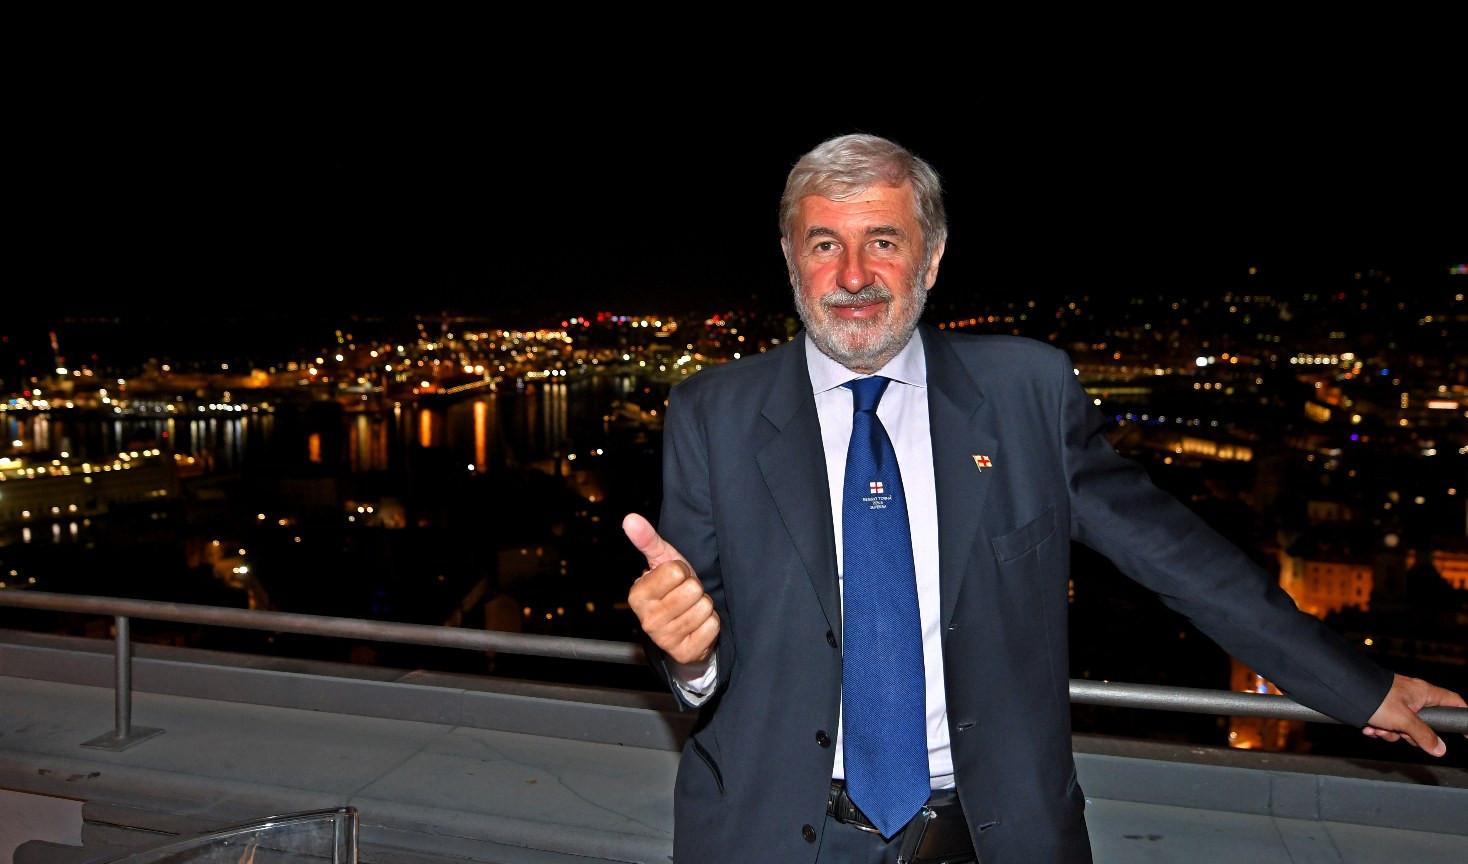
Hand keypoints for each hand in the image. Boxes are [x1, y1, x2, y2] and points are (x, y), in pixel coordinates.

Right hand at [623, 513, 719, 664]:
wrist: (683, 627)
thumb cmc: (672, 588)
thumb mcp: (661, 561)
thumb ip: (647, 539)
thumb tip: (630, 518)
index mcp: (637, 596)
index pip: (676, 571)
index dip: (682, 571)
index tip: (675, 580)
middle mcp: (647, 620)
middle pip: (693, 589)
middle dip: (695, 588)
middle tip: (685, 596)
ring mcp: (665, 639)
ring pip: (704, 607)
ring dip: (703, 605)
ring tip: (691, 609)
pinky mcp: (684, 652)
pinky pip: (712, 626)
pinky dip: (711, 623)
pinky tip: (698, 625)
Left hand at [1362, 674, 1467, 756]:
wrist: (1343, 691)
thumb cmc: (1374, 697)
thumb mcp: (1403, 719)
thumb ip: (1423, 735)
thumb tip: (1440, 749)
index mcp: (1424, 693)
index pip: (1454, 702)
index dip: (1462, 716)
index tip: (1465, 734)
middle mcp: (1412, 697)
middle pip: (1425, 724)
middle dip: (1411, 734)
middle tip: (1401, 733)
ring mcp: (1397, 704)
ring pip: (1403, 728)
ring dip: (1390, 733)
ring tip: (1378, 727)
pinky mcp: (1381, 709)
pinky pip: (1387, 725)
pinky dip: (1378, 729)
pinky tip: (1368, 727)